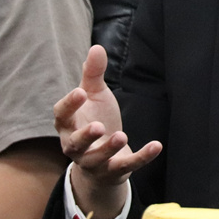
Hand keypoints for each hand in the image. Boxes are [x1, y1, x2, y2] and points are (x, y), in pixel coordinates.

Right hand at [53, 45, 160, 215]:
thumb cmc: (95, 119)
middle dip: (84, 136)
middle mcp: (76, 146)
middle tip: (97, 126)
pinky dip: (142, 157)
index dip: (69, 105)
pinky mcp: (114, 171)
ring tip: (122, 135)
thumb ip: (93, 75)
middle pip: (74, 144)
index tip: (80, 92)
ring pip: (97, 159)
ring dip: (108, 149)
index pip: (61, 116)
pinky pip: (127, 166)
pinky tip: (157, 145)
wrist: (104, 157)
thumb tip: (96, 48)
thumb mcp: (95, 96)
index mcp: (69, 125)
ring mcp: (95, 162)